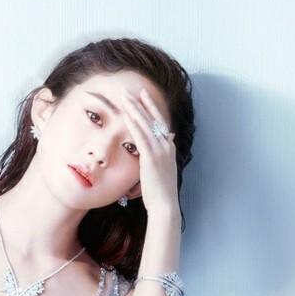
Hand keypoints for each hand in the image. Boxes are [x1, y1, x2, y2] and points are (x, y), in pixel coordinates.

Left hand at [119, 87, 178, 214]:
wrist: (165, 205)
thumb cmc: (161, 191)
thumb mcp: (162, 170)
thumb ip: (160, 156)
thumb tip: (159, 147)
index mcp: (169, 148)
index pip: (160, 122)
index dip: (151, 107)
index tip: (143, 95)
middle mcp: (167, 146)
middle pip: (153, 119)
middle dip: (141, 103)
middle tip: (130, 91)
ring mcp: (161, 151)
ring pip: (146, 125)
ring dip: (135, 109)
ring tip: (125, 98)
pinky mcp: (151, 158)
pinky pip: (142, 137)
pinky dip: (135, 125)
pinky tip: (127, 116)